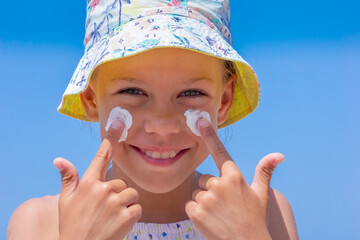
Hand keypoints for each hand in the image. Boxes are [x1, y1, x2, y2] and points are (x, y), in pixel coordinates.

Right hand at [53, 120, 140, 239]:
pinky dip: (132, 215)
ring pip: (131, 193)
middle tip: (105, 209)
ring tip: (112, 217)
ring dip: (126, 204)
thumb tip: (59, 159)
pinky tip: (119, 223)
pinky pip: (137, 208)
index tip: (116, 124)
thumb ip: (68, 178)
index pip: (100, 158)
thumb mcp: (65, 201)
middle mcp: (102, 190)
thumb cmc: (72, 225)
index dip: (109, 141)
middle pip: (121, 182)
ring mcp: (116, 203)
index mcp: (87, 184)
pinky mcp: (127, 216)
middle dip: (117, 194)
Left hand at [185, 119, 283, 239]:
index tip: (201, 121)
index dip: (210, 135)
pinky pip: (189, 205)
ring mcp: (206, 198)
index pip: (220, 152)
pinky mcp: (196, 212)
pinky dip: (196, 212)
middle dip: (211, 190)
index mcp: (234, 177)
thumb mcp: (261, 195)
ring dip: (203, 202)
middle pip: (205, 180)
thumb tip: (279, 155)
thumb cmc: (254, 219)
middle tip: (224, 205)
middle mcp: (219, 184)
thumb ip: (264, 171)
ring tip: (218, 214)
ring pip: (197, 193)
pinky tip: (209, 220)